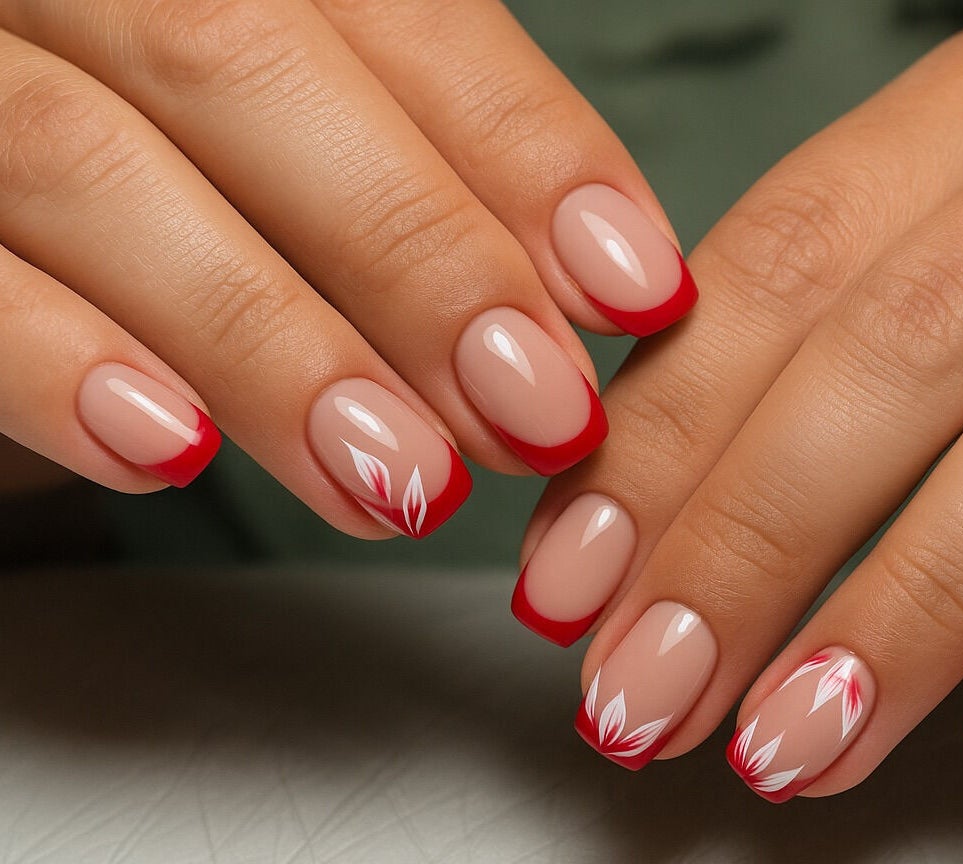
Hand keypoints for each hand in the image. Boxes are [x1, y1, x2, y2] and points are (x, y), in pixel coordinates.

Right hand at [0, 0, 694, 536]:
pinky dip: (57, 360)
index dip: (525, 148)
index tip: (638, 287)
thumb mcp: (281, 125)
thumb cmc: (160, 153)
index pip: (396, 5)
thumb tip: (585, 288)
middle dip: (415, 254)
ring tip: (402, 478)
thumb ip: (400, 156)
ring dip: (272, 340)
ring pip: (91, 163)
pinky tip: (172, 454)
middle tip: (539, 411)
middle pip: (244, 65)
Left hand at [517, 14, 962, 796]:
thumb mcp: (957, 222)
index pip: (772, 273)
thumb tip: (640, 492)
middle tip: (648, 684)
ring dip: (904, 609)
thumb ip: (817, 328)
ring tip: (792, 738)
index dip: (658, 438)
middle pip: (887, 354)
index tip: (570, 579)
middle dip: (746, 544)